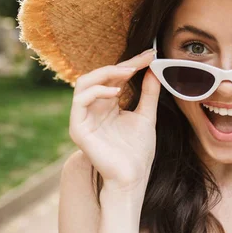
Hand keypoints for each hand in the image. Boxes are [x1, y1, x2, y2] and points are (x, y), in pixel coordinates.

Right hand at [68, 48, 160, 194]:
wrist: (132, 177)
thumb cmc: (138, 151)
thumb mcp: (146, 116)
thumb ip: (148, 94)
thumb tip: (154, 70)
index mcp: (107, 105)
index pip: (115, 77)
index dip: (131, 64)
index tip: (151, 55)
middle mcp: (93, 108)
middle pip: (99, 76)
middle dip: (120, 65)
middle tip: (141, 60)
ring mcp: (83, 118)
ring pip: (84, 83)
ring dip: (106, 73)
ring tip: (128, 72)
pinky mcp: (78, 128)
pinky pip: (80, 101)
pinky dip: (97, 91)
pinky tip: (115, 91)